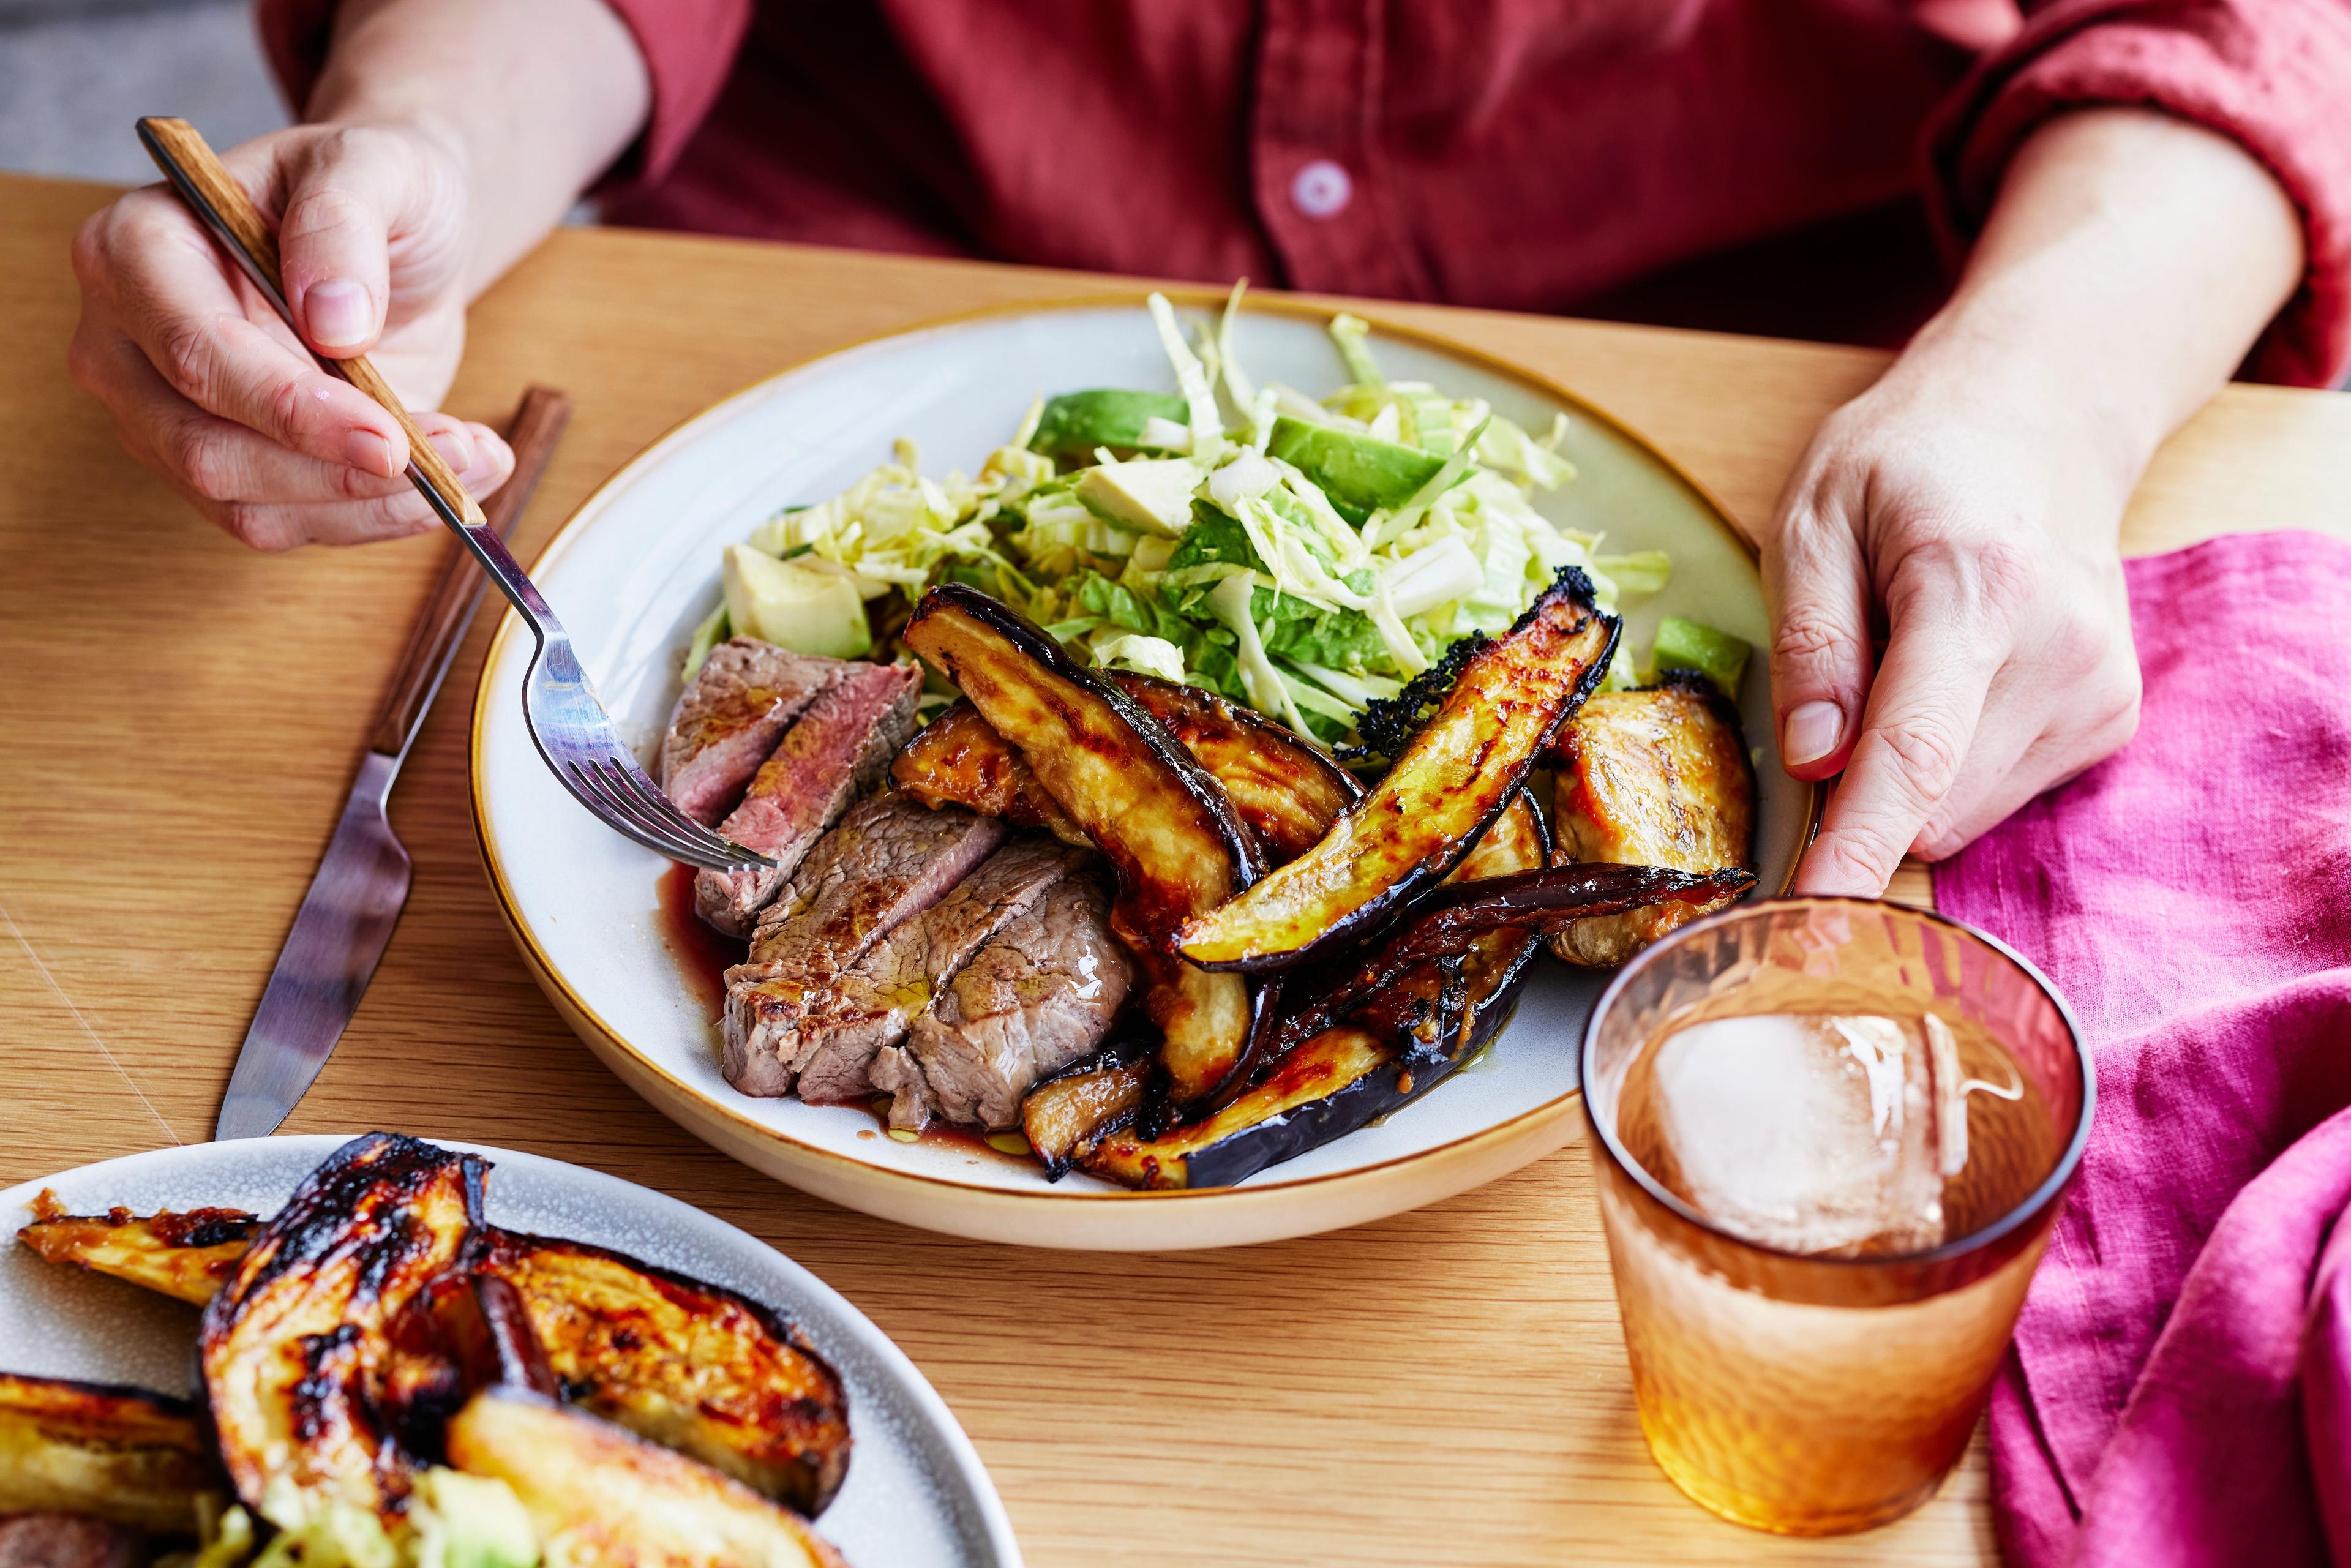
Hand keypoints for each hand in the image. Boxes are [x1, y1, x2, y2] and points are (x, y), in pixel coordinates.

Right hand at [67, 121, 512, 549]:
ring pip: (252, 508)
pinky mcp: (230, 467)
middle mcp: (130, 343)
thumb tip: (332, 318)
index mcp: (138, 250)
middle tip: (458, 459)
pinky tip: (451, 478)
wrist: (394, 233)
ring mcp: (168, 415)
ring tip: (476, 461)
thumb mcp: (375, 167)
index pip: (197, 354)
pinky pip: (294, 524)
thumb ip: (342, 222)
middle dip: (340, 473)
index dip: (293, 409)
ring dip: (374, 504)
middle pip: (209, 450)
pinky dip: (379, 515)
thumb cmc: (372, 188)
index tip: (392, 438)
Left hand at [1763, 333, 2142, 894]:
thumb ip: (1810, 641)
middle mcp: (2059, 652)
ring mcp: (2097, 693)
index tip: (1817, 917)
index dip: (1857, 849)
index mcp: (1977, 592)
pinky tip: (1952, 681)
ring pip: (1958, 816)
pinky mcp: (2109, 721)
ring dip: (1905, 775)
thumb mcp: (1813, 516)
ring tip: (1906, 661)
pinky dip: (1948, 767)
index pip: (1915, 756)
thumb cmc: (1911, 461)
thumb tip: (1812, 758)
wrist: (2041, 418)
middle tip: (1840, 687)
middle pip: (1928, 805)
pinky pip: (1992, 798)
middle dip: (1858, 786)